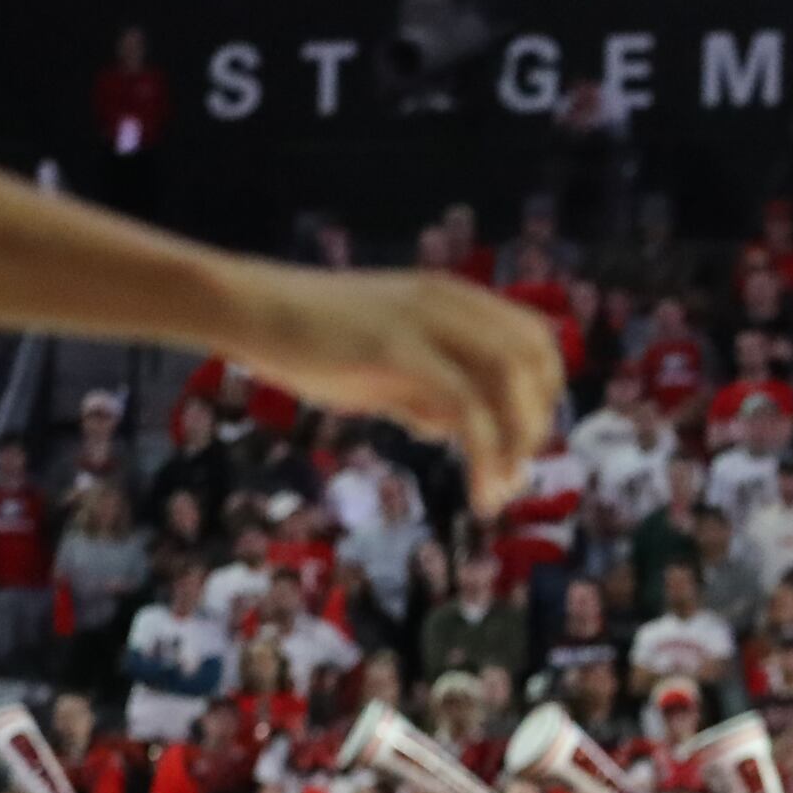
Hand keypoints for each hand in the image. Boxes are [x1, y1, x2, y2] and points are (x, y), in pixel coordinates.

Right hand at [218, 262, 563, 509]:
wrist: (247, 309)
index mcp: (452, 298)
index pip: (535, 340)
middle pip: (533, 361)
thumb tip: (449, 427)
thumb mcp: (382, 364)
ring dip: (517, 446)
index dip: (545, 393)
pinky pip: (468, 409)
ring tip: (499, 493)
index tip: (526, 440)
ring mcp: (424, 322)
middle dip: (535, 423)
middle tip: (516, 475)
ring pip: (509, 383)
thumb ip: (423, 389)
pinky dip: (487, 456)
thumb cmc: (308, 339)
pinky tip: (478, 494)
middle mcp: (449, 303)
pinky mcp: (397, 351)